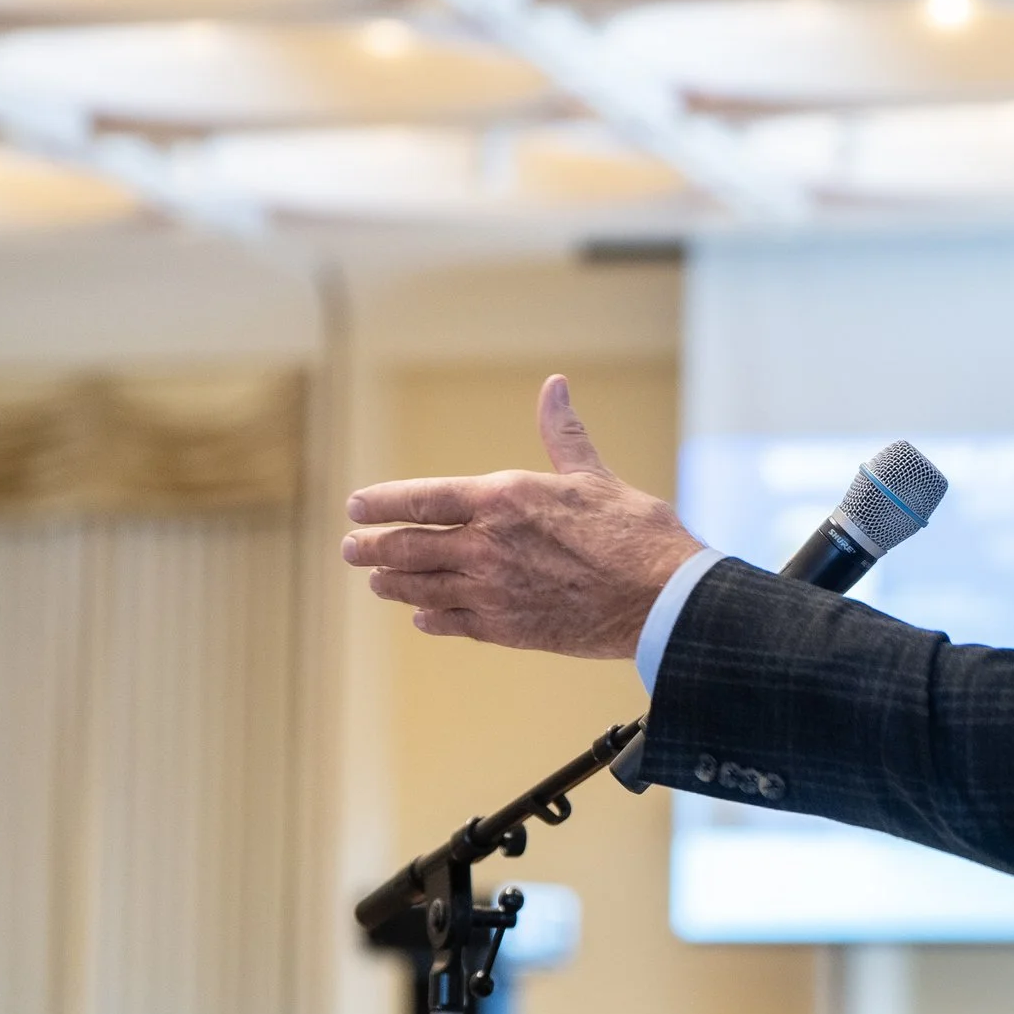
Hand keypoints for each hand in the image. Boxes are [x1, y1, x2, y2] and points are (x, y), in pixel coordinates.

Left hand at [343, 374, 700, 659]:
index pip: (420, 498)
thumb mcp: (593, 475)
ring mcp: (492, 590)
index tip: (355, 509)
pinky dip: (430, 617)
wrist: (661, 597)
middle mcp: (487, 545)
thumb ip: (562, 433)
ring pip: (420, 588)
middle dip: (372, 548)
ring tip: (377, 581)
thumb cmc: (634, 532)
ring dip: (392, 584)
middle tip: (352, 549)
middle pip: (408, 547)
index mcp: (503, 498)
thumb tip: (555, 385)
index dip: (380, 504)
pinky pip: (451, 622)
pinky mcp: (507, 628)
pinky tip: (422, 615)